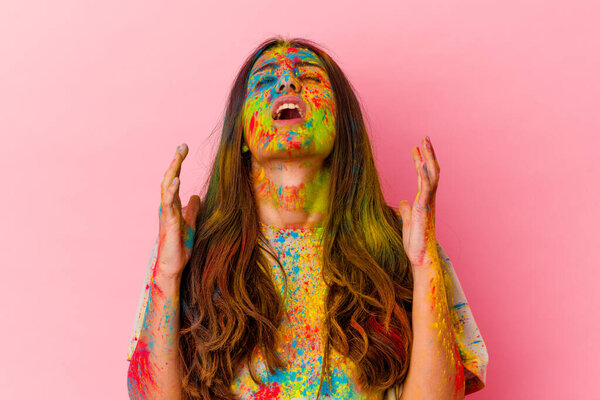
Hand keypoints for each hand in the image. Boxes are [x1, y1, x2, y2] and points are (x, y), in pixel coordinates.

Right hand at [157, 143, 200, 278]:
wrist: (174, 267)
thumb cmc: (180, 247)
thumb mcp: (192, 224)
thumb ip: (192, 209)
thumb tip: (196, 196)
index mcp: (172, 205)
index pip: (174, 179)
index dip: (177, 163)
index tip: (183, 147)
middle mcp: (167, 207)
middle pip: (168, 178)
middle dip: (175, 161)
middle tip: (181, 145)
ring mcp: (167, 214)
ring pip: (166, 188)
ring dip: (172, 171)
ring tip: (178, 157)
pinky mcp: (169, 223)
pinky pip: (169, 203)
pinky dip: (172, 190)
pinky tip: (177, 179)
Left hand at [398, 136, 440, 267]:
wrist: (420, 257)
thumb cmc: (415, 242)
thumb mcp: (407, 222)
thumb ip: (406, 210)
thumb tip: (403, 202)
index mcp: (424, 200)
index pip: (423, 176)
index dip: (420, 160)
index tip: (416, 147)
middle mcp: (429, 199)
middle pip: (431, 171)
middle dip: (428, 154)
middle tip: (424, 137)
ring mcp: (428, 203)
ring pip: (432, 176)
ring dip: (428, 158)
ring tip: (424, 143)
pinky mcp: (424, 209)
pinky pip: (426, 189)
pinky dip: (423, 175)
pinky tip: (420, 163)